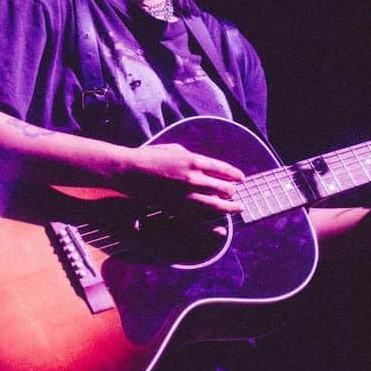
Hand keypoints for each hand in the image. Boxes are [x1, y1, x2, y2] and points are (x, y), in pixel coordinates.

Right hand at [117, 142, 243, 213]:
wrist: (130, 171)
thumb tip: (206, 165)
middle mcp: (193, 178)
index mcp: (194, 161)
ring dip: (229, 207)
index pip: (223, 170)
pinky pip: (200, 217)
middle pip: (223, 188)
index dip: (235, 175)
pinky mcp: (177, 208)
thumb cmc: (150, 157)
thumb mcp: (175, 150)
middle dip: (232, 192)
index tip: (240, 178)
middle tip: (235, 193)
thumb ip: (193, 158)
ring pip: (216, 205)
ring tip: (237, 208)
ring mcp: (186, 195)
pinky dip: (212, 219)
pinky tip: (219, 221)